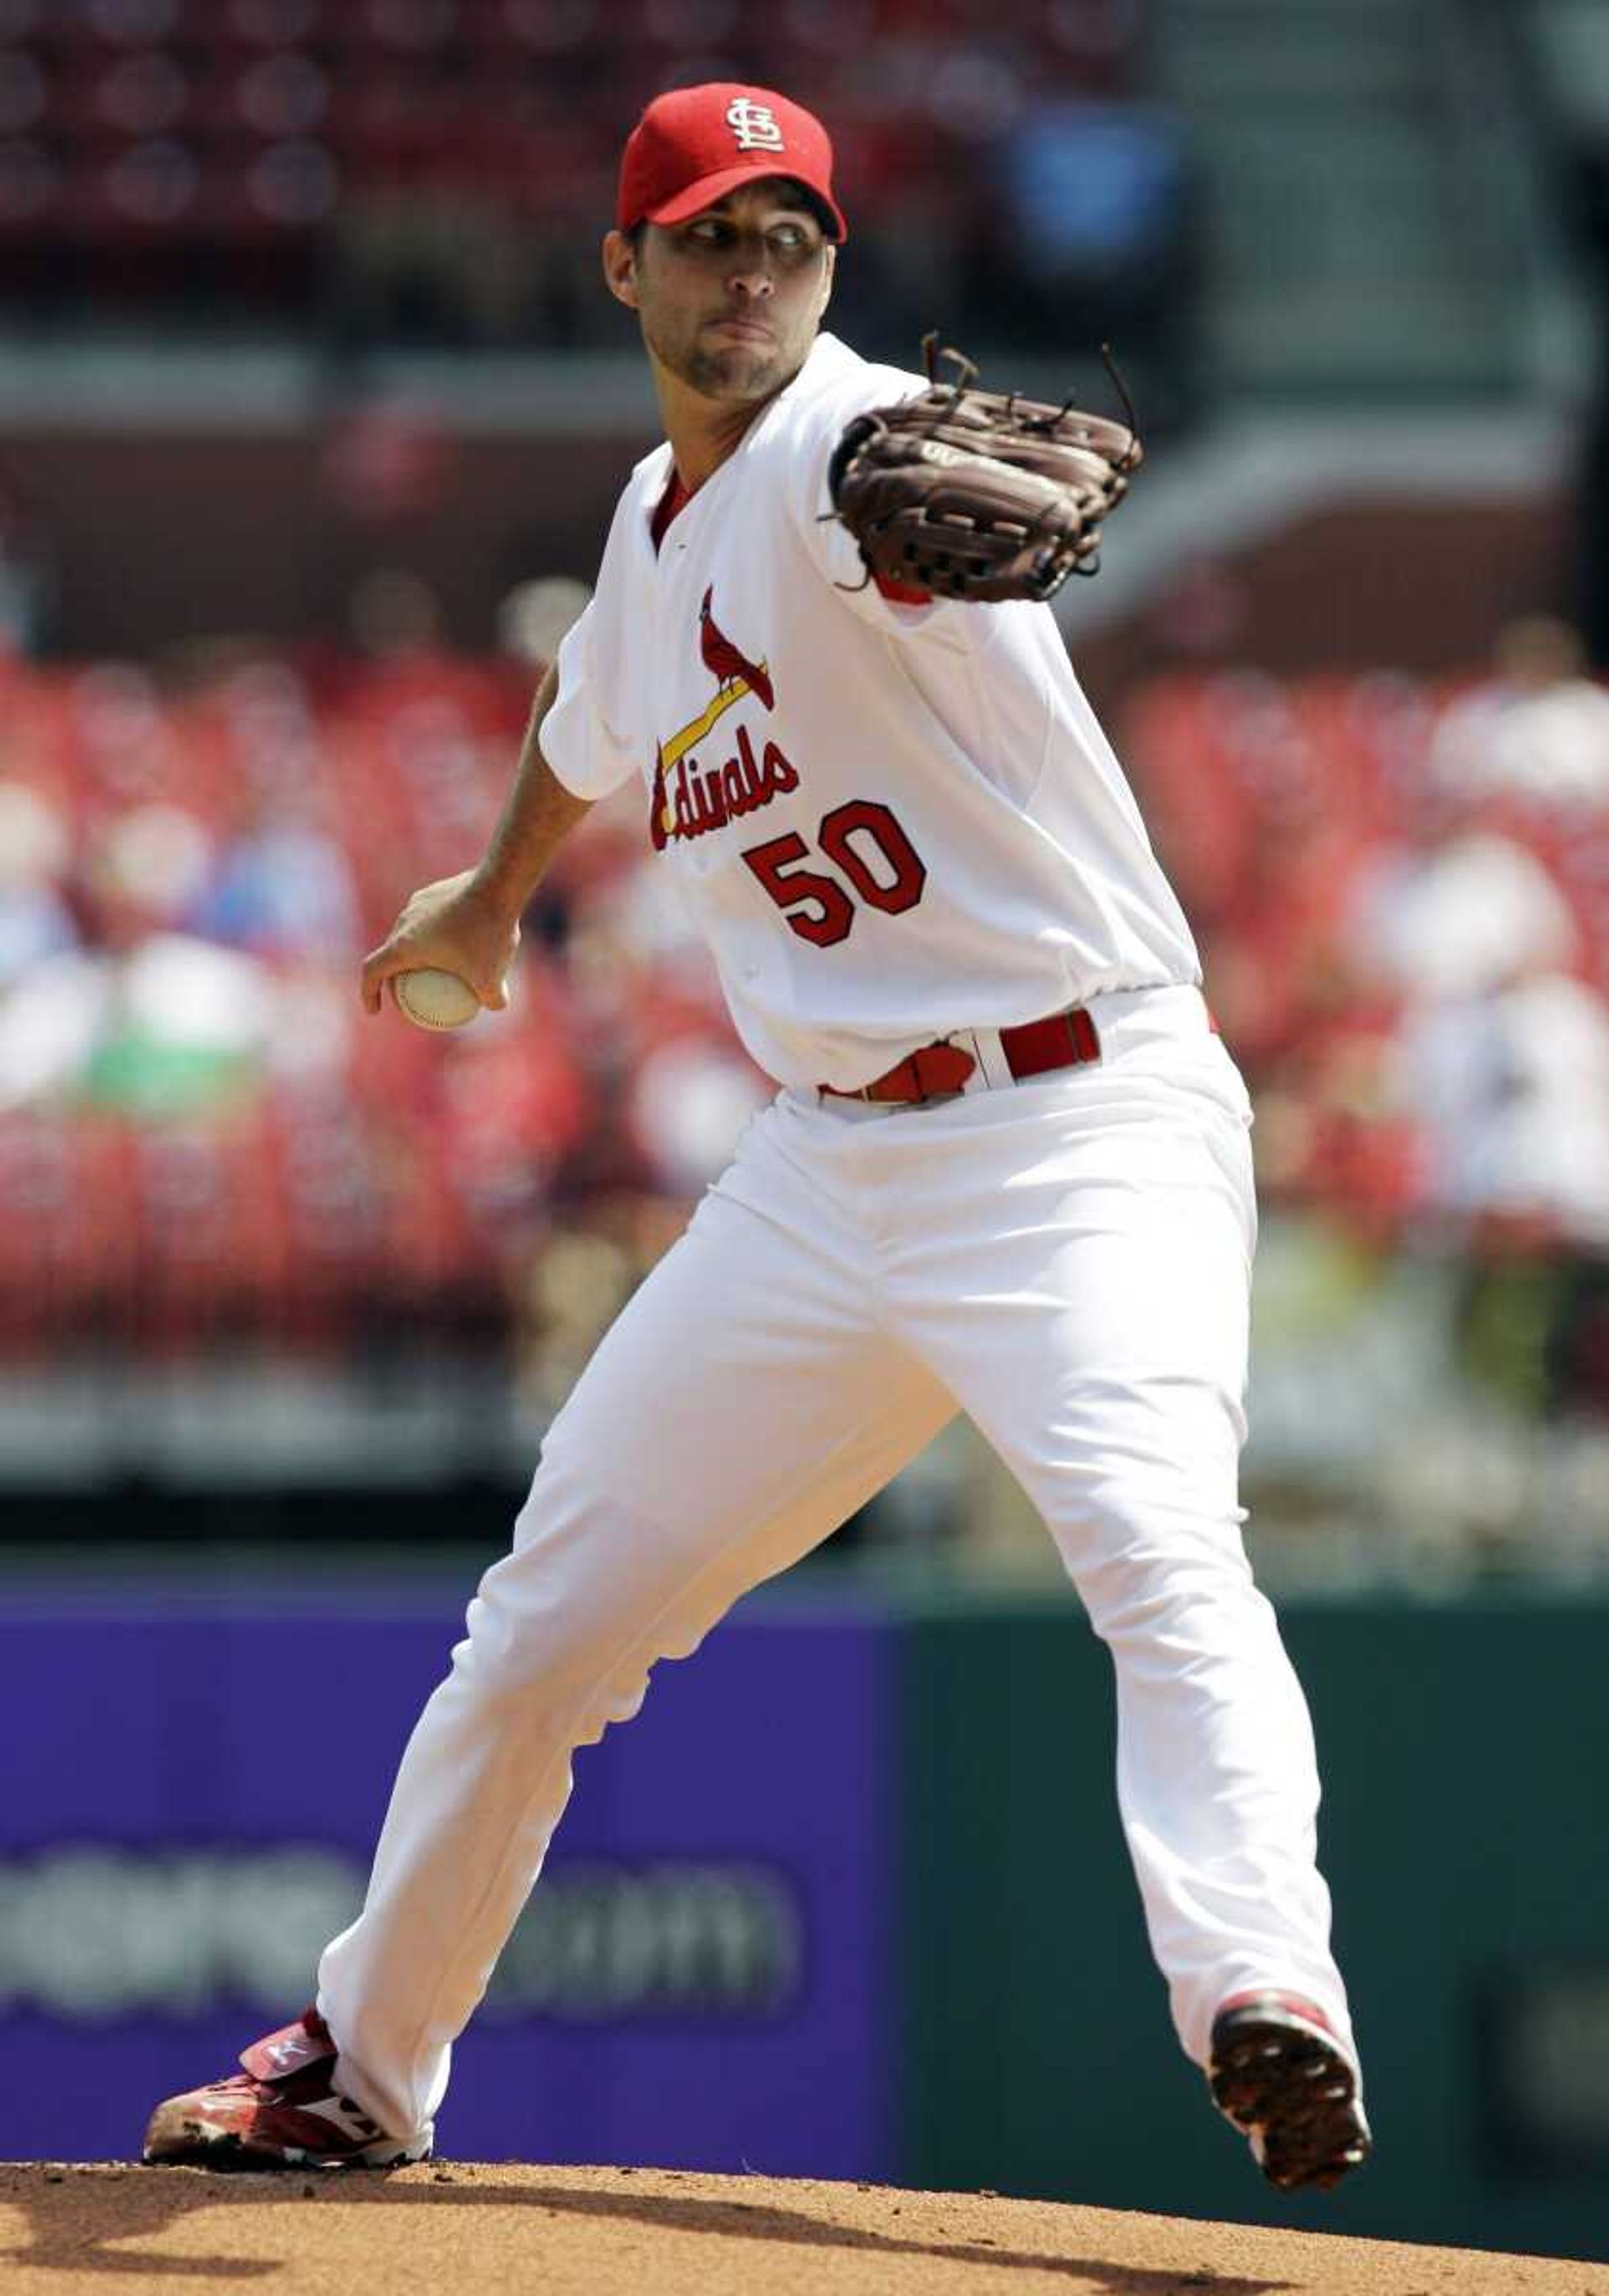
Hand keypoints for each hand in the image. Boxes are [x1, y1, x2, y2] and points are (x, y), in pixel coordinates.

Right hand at [359, 869, 522, 1017]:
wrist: (497, 884)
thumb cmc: (487, 932)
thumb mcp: (492, 976)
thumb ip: (494, 999)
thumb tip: (495, 1005)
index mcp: (404, 945)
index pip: (371, 972)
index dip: (368, 993)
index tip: (375, 1010)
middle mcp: (404, 922)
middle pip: (389, 955)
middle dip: (393, 980)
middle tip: (411, 999)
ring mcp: (417, 904)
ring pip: (408, 935)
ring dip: (414, 955)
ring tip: (436, 970)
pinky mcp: (432, 893)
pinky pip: (428, 920)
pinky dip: (435, 937)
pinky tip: (460, 943)